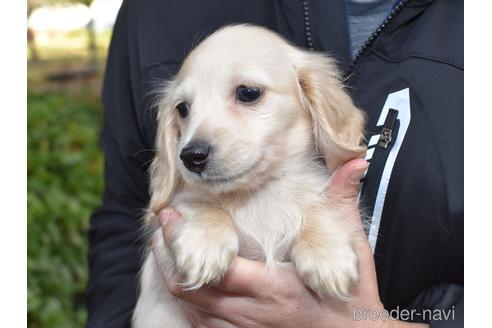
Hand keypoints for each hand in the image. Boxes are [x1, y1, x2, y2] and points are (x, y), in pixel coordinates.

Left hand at [152, 158, 427, 327]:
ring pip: (190, 308)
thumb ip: (343, 205)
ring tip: (166, 248)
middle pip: (190, 289)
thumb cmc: (353, 300)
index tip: (170, 214)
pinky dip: (189, 301)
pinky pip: (201, 325)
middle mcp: (252, 313)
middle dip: (166, 256)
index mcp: (274, 287)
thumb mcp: (351, 250)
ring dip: (173, 276)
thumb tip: (354, 162)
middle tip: (160, 227)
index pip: (216, 268)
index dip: (184, 241)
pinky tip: (191, 279)